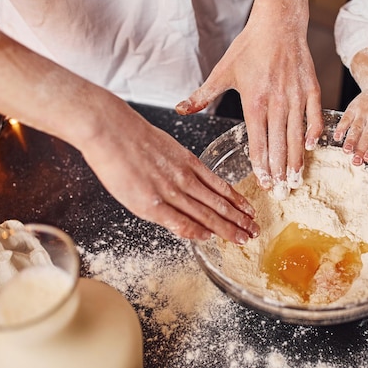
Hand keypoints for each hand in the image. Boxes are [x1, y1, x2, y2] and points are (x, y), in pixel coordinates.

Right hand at [79, 105, 258, 244]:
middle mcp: (185, 178)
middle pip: (219, 204)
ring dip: (227, 228)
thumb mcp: (167, 147)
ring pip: (206, 214)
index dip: (238, 202)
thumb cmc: (133, 136)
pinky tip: (209, 237)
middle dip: (239, 219)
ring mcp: (170, 192)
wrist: (112, 130)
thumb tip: (190, 183)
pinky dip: (197, 231)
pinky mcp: (152, 204)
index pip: (221, 187)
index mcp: (190, 163)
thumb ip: (180, 167)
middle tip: (255, 231)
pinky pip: (180, 222)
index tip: (250, 212)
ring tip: (243, 238)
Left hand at [176, 0, 322, 199]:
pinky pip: (314, 117)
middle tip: (281, 192)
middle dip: (279, 171)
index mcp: (254, 102)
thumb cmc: (249, 47)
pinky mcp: (312, 89)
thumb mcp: (222, 72)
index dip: (261, 166)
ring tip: (295, 179)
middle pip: (279, 145)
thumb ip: (202, 95)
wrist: (278, 24)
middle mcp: (276, 103)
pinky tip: (311, 148)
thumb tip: (179, 110)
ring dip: (296, 160)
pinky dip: (313, 133)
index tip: (264, 183)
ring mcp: (296, 97)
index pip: (258, 142)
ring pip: (297, 136)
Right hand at [334, 48, 367, 165]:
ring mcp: (364, 112)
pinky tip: (337, 137)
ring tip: (346, 151)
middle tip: (356, 161)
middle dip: (361, 150)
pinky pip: (346, 119)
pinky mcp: (354, 107)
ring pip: (355, 129)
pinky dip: (340, 128)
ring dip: (350, 141)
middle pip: (367, 136)